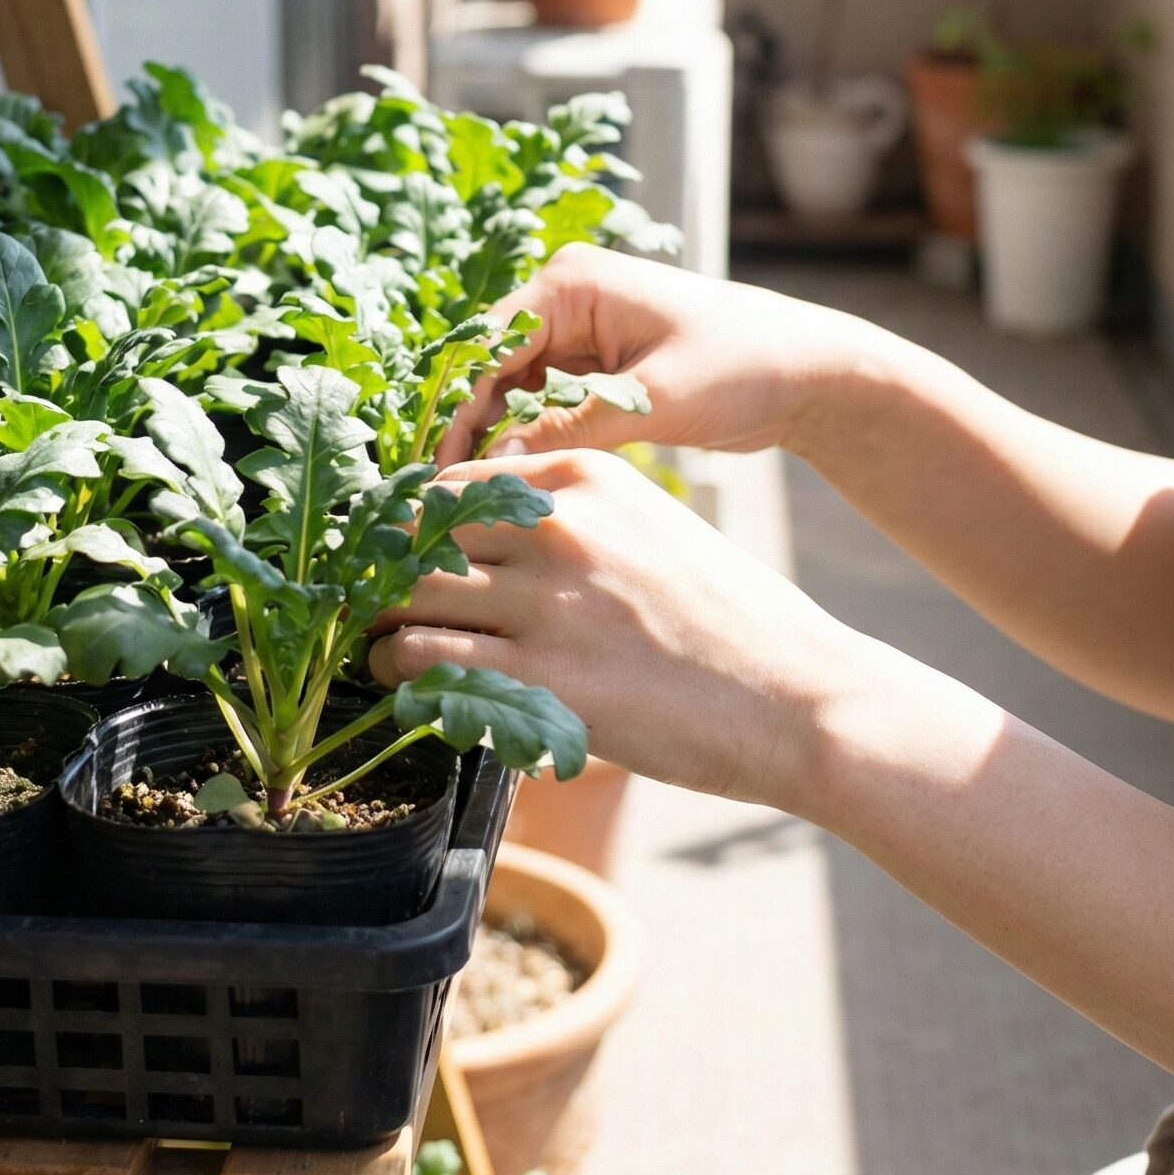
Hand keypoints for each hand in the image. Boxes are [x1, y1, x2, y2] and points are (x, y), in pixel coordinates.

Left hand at [369, 449, 843, 807]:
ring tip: (381, 649)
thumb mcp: (653, 528)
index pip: (454, 482)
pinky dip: (399, 674)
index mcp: (583, 479)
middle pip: (419, 534)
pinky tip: (406, 686)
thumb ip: (576, 521)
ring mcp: (547, 604)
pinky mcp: (543, 681)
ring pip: (408, 596)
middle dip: (386, 570)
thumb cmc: (732, 620)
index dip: (413, 524)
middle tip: (374, 603)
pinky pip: (426, 664)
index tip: (400, 555)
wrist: (799, 695)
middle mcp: (557, 529)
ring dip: (381, 625)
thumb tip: (496, 541)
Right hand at [436, 243, 841, 465]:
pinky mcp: (596, 367)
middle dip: (469, 425)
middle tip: (441, 489)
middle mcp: (566, 299)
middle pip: (492, 367)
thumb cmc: (743, 365)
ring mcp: (579, 333)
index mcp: (573, 283)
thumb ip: (573, 427)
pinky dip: (529, 439)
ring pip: (512, 390)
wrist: (810, 373)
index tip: (438, 463)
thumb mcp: (654, 400)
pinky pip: (543, 404)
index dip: (459, 404)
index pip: (488, 344)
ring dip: (495, 437)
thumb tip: (498, 465)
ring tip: (467, 495)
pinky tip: (510, 483)